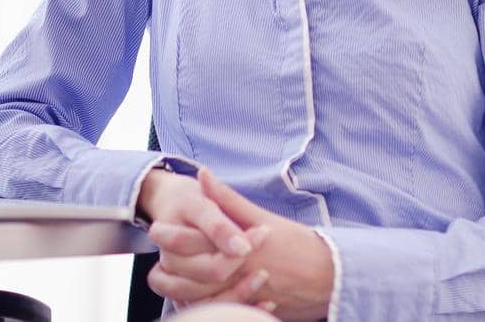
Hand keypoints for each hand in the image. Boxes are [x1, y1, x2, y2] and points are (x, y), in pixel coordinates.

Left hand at [150, 168, 334, 320]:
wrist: (329, 278)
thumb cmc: (297, 244)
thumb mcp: (263, 218)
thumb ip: (228, 199)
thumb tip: (202, 175)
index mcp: (238, 246)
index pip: (194, 241)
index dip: (171, 235)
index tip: (156, 228)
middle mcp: (237, 272)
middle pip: (189, 273)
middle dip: (167, 263)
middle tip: (155, 252)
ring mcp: (241, 295)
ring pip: (196, 297)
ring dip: (176, 287)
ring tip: (162, 275)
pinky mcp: (247, 311)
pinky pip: (216, 311)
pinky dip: (198, 305)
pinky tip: (187, 295)